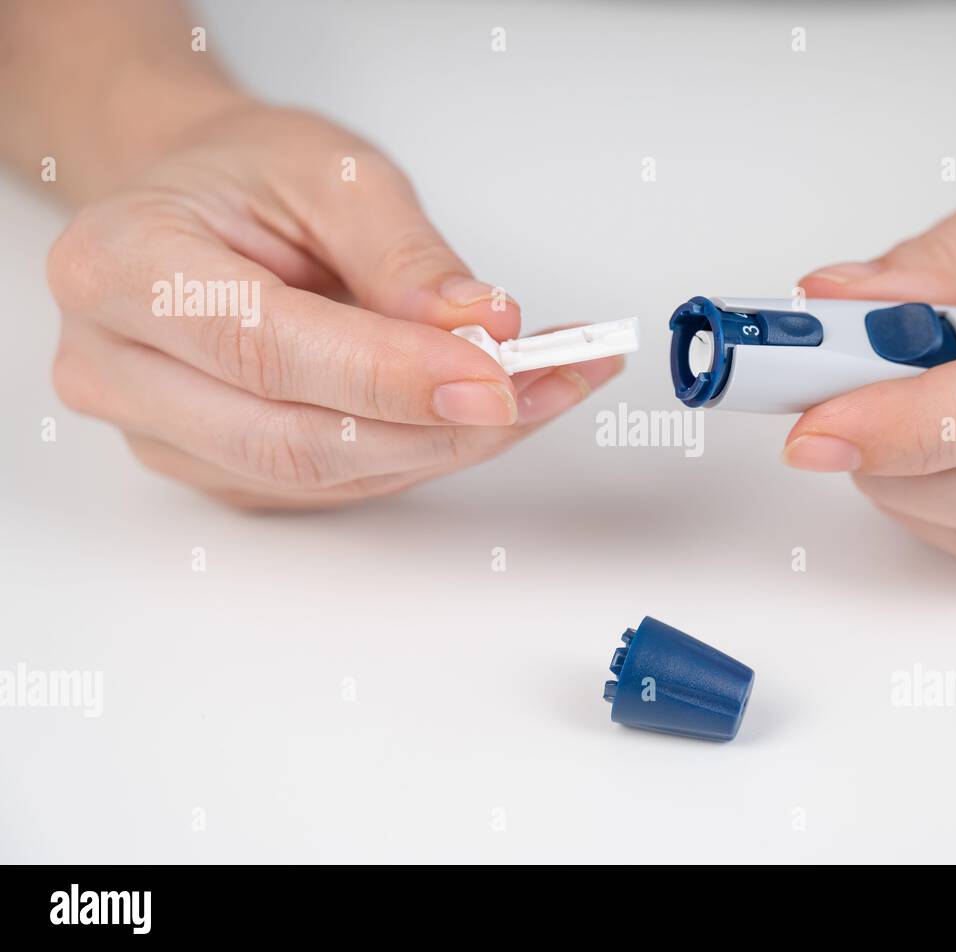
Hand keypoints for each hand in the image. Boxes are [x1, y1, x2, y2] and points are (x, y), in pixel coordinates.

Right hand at [47, 101, 620, 508]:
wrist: (196, 203)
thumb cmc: (247, 175)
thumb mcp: (335, 171)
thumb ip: (407, 258)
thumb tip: (482, 332)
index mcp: (124, 268)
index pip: (268, 351)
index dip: (391, 376)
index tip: (496, 374)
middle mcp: (118, 368)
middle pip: (296, 439)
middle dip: (437, 424)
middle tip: (544, 384)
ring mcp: (164, 436)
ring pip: (325, 475)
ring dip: (450, 442)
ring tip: (543, 385)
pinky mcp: (220, 470)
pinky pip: (337, 483)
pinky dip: (426, 450)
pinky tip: (489, 409)